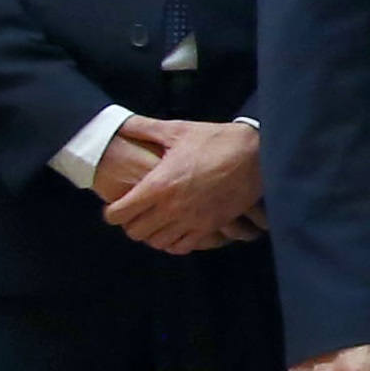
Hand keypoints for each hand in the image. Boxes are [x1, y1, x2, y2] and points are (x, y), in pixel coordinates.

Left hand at [101, 116, 263, 253]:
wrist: (257, 155)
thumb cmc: (215, 141)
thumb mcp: (177, 130)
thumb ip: (143, 128)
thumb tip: (118, 123)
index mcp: (159, 185)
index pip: (120, 213)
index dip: (112, 212)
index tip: (116, 206)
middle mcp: (172, 208)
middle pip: (135, 232)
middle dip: (130, 224)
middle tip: (134, 213)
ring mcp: (192, 220)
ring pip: (157, 242)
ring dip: (151, 234)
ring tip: (153, 222)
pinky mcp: (210, 227)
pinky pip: (182, 247)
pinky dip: (173, 242)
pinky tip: (174, 230)